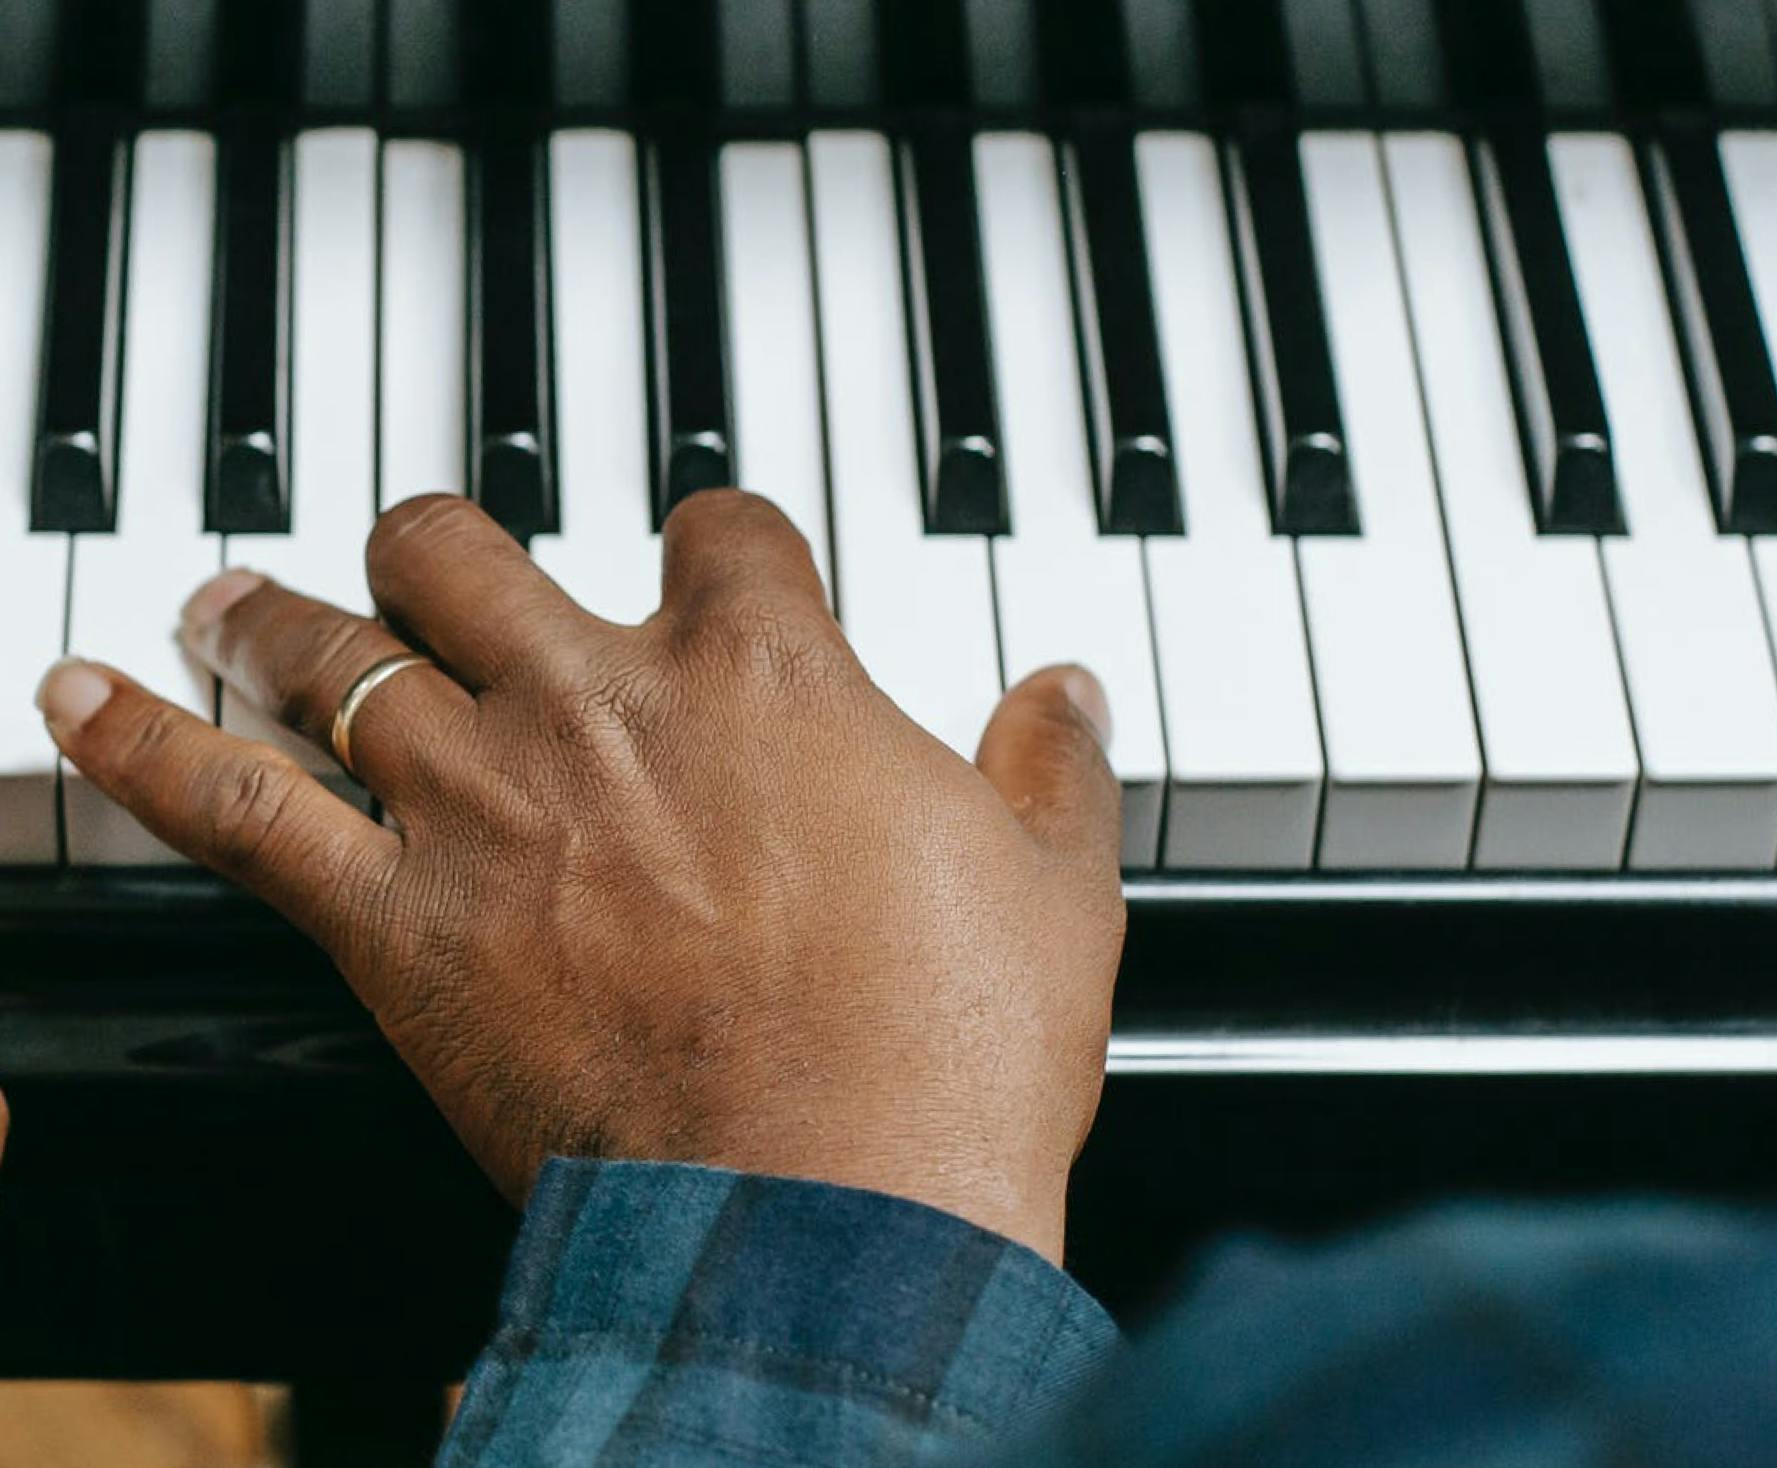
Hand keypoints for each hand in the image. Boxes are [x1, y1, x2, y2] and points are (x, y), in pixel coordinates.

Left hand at [37, 492, 1122, 1260]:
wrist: (838, 1211)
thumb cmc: (950, 1057)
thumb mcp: (1054, 890)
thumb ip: (1052, 769)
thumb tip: (1068, 693)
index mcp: (770, 677)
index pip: (718, 529)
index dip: (716, 535)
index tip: (715, 558)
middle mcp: (607, 704)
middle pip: (474, 550)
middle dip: (447, 545)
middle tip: (437, 562)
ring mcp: (489, 803)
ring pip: (337, 647)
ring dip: (279, 611)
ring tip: (239, 593)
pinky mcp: (400, 925)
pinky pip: (234, 808)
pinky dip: (144, 746)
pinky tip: (86, 695)